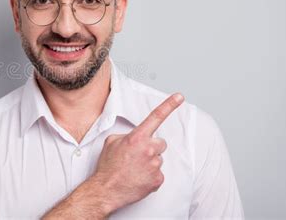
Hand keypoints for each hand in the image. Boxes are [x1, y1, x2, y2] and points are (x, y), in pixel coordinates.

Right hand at [92, 93, 184, 213]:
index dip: (169, 105)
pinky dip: (150, 176)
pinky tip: (138, 178)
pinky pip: (158, 174)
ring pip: (158, 159)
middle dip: (152, 147)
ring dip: (150, 162)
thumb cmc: (108, 166)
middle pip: (160, 143)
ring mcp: (155, 165)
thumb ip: (127, 135)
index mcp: (137, 137)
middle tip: (138, 156)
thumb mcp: (112, 142)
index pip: (156, 117)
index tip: (179, 97)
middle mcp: (149, 149)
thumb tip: (135, 137)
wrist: (106, 190)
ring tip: (135, 169)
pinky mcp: (158, 179)